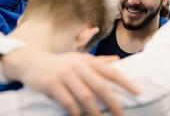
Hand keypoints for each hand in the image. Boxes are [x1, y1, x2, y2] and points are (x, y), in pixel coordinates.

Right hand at [2, 48, 138, 115]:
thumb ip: (99, 61)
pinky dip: (75, 112)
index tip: (138, 92)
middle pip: (100, 86)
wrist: (31, 62)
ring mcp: (64, 74)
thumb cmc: (61, 63)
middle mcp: (78, 65)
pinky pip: (67, 102)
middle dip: (113, 102)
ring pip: (85, 96)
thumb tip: (118, 61)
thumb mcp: (79, 58)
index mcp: (88, 60)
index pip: (111, 71)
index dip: (125, 82)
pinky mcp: (51, 84)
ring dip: (95, 112)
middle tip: (122, 115)